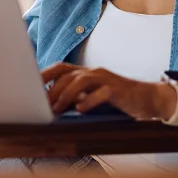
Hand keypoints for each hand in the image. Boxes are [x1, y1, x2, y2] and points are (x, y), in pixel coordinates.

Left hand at [41, 63, 176, 119]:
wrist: (148, 98)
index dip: (44, 74)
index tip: (29, 86)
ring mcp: (106, 79)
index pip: (60, 68)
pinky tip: (81, 109)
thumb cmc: (117, 99)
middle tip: (42, 105)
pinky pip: (101, 92)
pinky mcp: (118, 90)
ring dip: (66, 95)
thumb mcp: (92, 96)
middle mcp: (94, 72)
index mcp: (86, 73)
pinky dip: (89, 100)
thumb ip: (75, 98)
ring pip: (81, 80)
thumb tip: (52, 106)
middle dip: (52, 89)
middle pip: (67, 74)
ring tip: (58, 109)